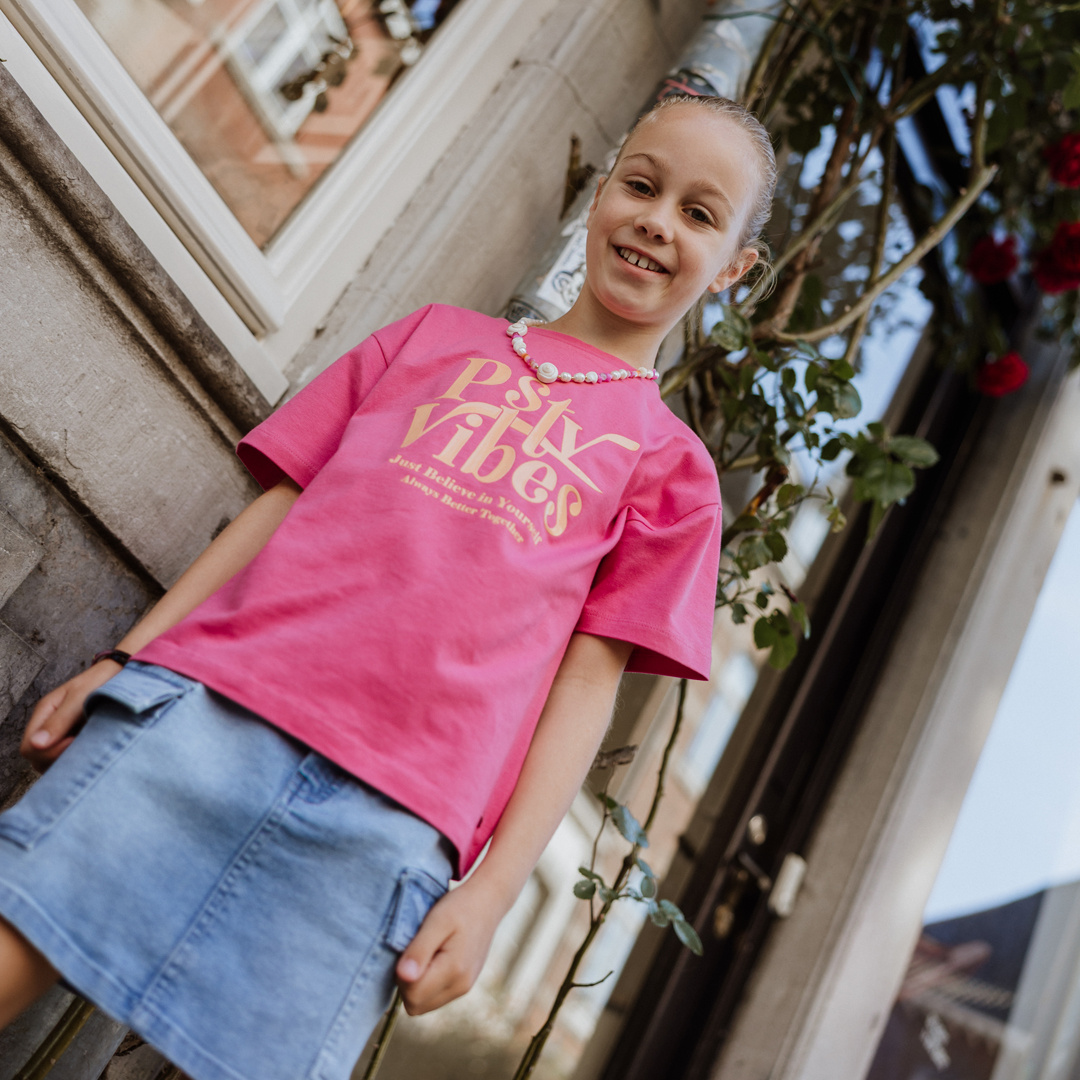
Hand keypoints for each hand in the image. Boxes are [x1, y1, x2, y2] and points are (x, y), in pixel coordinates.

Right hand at [20, 660, 122, 770]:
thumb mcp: (80, 696)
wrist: (123, 673)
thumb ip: (59, 720)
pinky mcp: (79, 738)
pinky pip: (71, 758)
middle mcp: (50, 725)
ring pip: (54, 762)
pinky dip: (80, 757)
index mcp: (45, 712)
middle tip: (84, 745)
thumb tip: (36, 745)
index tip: (74, 741)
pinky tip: (95, 746)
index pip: (29, 748)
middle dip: (57, 759)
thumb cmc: (102, 680)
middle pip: (38, 759)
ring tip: (91, 743)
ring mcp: (63, 733)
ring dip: (70, 759)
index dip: (48, 753)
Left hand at [394, 876, 507, 1014]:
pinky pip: (434, 997)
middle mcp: (460, 986)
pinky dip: (427, 983)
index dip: (402, 976)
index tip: (409, 950)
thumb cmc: (460, 907)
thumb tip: (403, 976)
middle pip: (416, 1005)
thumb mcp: (437, 921)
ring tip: (426, 952)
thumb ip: (420, 950)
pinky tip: (433, 958)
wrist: (488, 902)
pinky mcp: (464, 985)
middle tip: (415, 950)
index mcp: (454, 971)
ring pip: (424, 1004)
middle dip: (407, 983)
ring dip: (416, 984)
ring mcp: (463, 988)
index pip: (412, 995)